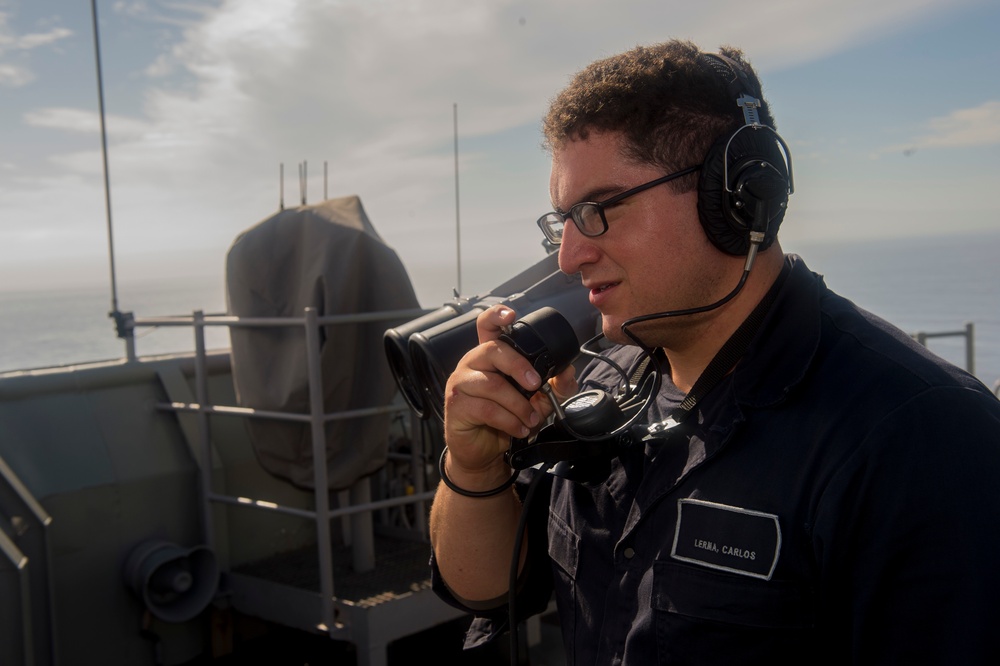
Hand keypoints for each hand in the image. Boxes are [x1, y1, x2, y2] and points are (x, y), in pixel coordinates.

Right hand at [442, 305, 576, 489]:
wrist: (483, 451)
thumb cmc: (504, 419)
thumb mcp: (536, 401)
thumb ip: (554, 386)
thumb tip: (567, 372)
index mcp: (490, 356)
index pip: (487, 326)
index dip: (497, 316)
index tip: (511, 315)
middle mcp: (472, 363)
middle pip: (493, 350)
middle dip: (519, 366)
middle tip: (535, 385)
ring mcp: (461, 383)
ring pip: (492, 384)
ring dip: (518, 404)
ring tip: (530, 419)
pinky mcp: (456, 405)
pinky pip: (486, 409)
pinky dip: (509, 421)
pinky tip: (518, 429)